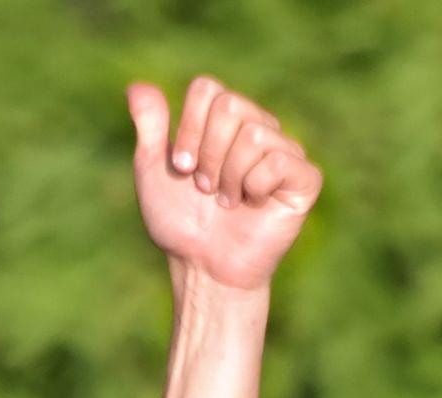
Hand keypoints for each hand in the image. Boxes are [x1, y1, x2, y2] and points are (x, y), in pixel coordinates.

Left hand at [128, 77, 322, 295]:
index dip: (189, 128)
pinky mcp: (304, 179)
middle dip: (208, 153)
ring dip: (229, 176)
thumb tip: (136, 86)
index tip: (182, 167)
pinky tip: (254, 205)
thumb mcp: (153, 169)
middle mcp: (257, 128)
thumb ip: (149, 125)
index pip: (208, 89)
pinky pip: (280, 161)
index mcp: (224, 121)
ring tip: (227, 202)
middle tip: (206, 189)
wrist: (203, 267)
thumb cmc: (181, 222)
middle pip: (230, 105)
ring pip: (254, 134)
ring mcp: (284, 152)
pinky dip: (256, 186)